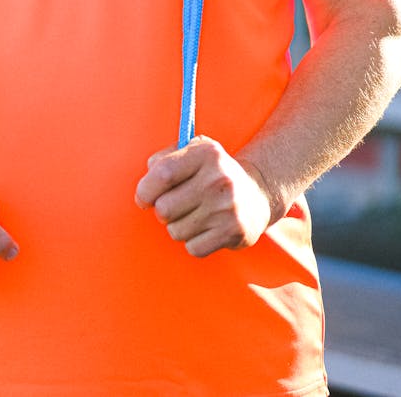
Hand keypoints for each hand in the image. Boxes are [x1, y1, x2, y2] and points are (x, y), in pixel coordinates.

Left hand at [134, 136, 272, 257]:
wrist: (256, 193)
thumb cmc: (212, 173)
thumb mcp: (195, 152)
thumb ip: (166, 158)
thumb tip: (147, 178)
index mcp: (207, 153)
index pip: (163, 173)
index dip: (145, 190)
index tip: (143, 198)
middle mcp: (218, 179)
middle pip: (164, 207)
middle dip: (162, 211)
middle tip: (173, 207)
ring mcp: (227, 207)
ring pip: (175, 230)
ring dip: (178, 227)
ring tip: (194, 216)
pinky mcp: (233, 232)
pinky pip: (192, 247)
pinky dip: (193, 242)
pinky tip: (206, 229)